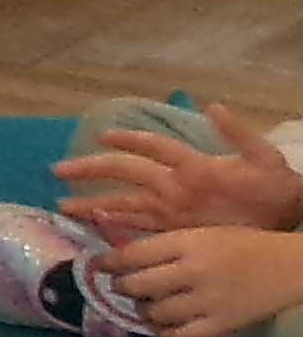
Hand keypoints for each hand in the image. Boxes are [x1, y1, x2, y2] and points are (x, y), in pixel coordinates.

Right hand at [58, 118, 302, 242]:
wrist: (288, 216)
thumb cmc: (274, 184)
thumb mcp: (262, 156)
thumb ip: (238, 133)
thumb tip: (213, 105)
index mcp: (192, 164)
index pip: (152, 146)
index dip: (128, 138)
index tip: (100, 134)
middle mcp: (174, 184)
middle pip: (126, 173)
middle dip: (92, 169)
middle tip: (58, 170)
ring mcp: (173, 208)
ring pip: (125, 203)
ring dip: (94, 203)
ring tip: (63, 205)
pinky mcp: (177, 230)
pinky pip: (141, 228)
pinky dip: (117, 228)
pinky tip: (95, 228)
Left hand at [101, 225, 302, 336]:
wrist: (289, 267)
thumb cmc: (242, 244)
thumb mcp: (201, 233)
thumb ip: (165, 244)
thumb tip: (122, 253)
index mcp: (186, 243)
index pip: (131, 255)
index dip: (107, 263)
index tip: (97, 265)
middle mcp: (192, 272)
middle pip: (136, 285)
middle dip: (121, 287)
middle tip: (120, 286)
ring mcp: (206, 301)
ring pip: (154, 313)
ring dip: (141, 311)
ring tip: (144, 305)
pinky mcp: (220, 325)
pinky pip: (179, 335)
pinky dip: (164, 332)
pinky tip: (163, 325)